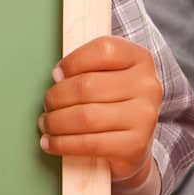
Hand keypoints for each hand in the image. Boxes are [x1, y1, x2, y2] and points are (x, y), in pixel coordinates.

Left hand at [38, 35, 160, 182]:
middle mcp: (147, 86)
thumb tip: (58, 76)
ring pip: (85, 116)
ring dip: (56, 122)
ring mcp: (144, 116)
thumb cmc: (115, 103)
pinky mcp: (136, 145)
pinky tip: (51, 143)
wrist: (134, 145)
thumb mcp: (110, 75)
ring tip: (46, 124)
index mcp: (140, 59)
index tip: (57, 74)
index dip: (73, 61)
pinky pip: (89, 143)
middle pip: (88, 85)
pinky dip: (63, 144)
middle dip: (57, 97)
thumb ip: (88, 67)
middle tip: (47, 104)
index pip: (103, 50)